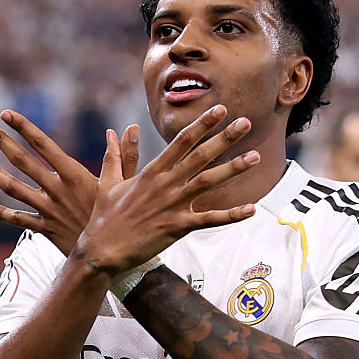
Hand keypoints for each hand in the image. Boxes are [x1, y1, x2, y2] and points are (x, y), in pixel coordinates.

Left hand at [0, 110, 139, 254]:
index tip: (6, 114)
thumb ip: (122, 156)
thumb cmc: (120, 218)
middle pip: (23, 161)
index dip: (23, 128)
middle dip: (1, 142)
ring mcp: (48, 209)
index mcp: (74, 175)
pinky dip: (2, 214)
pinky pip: (19, 220)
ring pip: (14, 189)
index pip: (44, 144)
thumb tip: (128, 129)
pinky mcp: (45, 228)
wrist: (111, 255)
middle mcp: (57, 190)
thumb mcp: (123, 185)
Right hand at [74, 105, 258, 274]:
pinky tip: (251, 209)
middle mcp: (165, 184)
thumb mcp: (108, 182)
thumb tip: (114, 131)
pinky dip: (231, 215)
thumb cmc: (105, 216)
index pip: (182, 142)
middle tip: (245, 123)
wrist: (102, 249)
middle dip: (224, 138)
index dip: (202, 124)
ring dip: (233, 168)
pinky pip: (209, 220)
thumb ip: (116, 155)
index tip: (220, 110)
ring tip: (255, 156)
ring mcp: (172, 205)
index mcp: (152, 171)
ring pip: (209, 182)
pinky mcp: (177, 227)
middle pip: (200, 155)